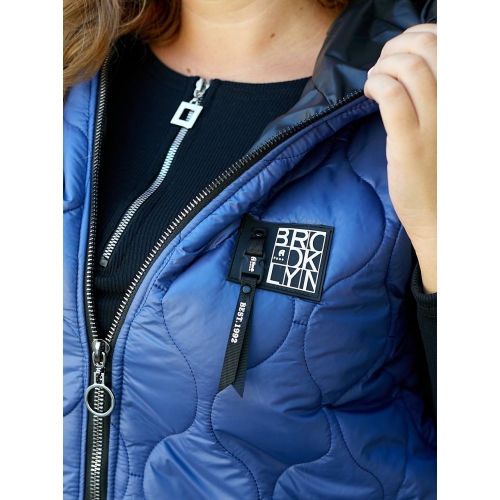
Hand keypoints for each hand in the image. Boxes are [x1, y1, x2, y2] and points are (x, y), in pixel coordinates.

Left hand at [364, 24, 436, 292]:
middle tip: (383, 64)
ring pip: (409, 67)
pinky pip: (392, 95)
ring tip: (375, 80)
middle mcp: (460, 105)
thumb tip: (412, 71)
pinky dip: (376, 84)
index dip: (420, 36)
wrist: (445, 218)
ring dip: (383, 65)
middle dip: (397, 46)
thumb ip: (439, 100)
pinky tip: (369, 93)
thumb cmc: (444, 176)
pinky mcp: (411, 143)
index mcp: (469, 99)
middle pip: (429, 48)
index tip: (400, 51)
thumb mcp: (450, 130)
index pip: (450, 45)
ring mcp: (438, 123)